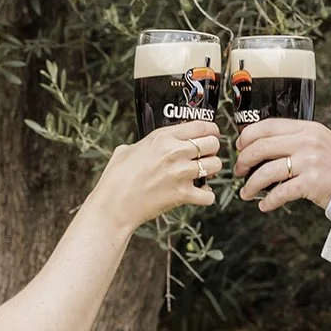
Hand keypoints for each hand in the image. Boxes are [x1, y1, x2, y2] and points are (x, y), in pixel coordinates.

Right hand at [92, 121, 221, 228]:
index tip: (211, 135)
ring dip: (212, 171)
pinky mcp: (182, 194)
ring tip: (202, 175)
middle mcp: (175, 151)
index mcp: (162, 137)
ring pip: (216, 165)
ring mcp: (181, 173)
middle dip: (212, 151)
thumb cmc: (116, 179)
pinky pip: (209, 194)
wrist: (113, 205)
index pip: (201, 126)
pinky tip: (198, 194)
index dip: (211, 131)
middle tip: (205, 157)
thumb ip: (144, 144)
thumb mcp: (127, 150)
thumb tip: (147, 146)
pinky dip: (207, 196)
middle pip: (213, 143)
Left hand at [234, 119, 330, 212]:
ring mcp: (309, 162)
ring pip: (266, 171)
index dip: (248, 136)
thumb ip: (296, 139)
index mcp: (307, 128)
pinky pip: (280, 192)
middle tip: (239, 171)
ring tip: (246, 192)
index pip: (268, 126)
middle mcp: (307, 142)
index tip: (239, 147)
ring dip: (251, 184)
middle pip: (261, 147)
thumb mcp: (320, 141)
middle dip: (244, 161)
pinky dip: (268, 201)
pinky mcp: (312, 183)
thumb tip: (262, 146)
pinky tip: (264, 205)